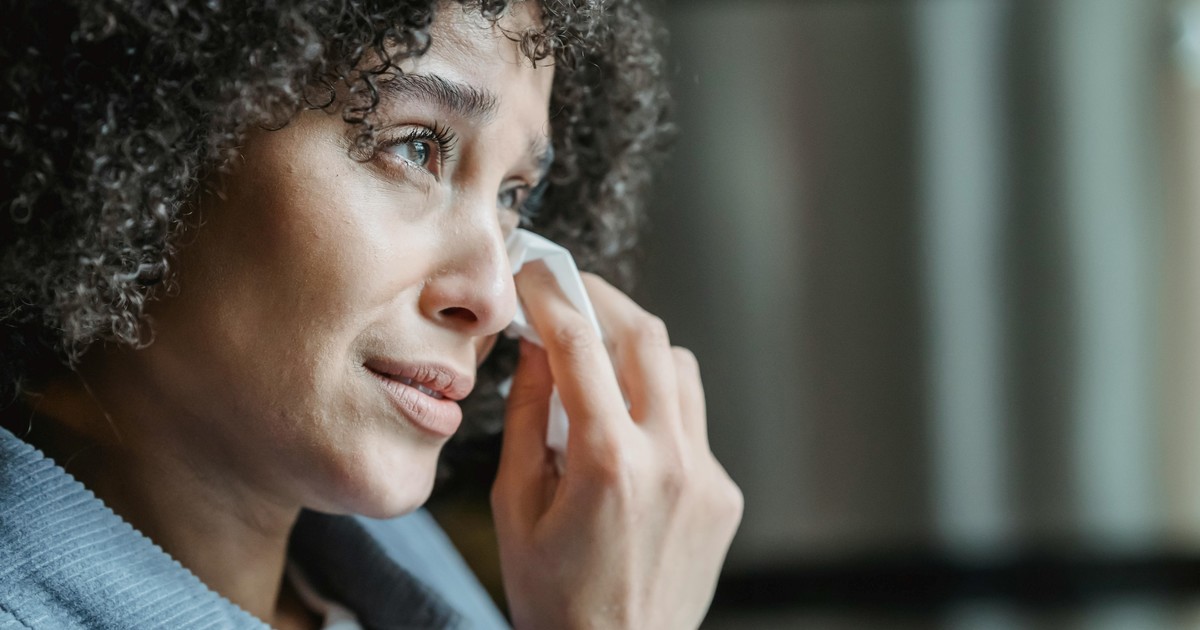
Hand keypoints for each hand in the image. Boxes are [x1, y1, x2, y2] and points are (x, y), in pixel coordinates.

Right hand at [491, 262, 742, 629]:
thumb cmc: (553, 597)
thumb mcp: (514, 506)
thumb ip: (525, 418)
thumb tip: (537, 349)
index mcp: (607, 463)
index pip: (578, 344)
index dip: (551, 294)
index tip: (534, 273)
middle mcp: (669, 460)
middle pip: (646, 336)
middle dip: (603, 300)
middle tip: (570, 293)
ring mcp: (705, 476)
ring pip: (680, 370)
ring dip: (637, 351)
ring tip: (598, 363)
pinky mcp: (723, 494)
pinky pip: (693, 423)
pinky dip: (658, 409)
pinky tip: (627, 437)